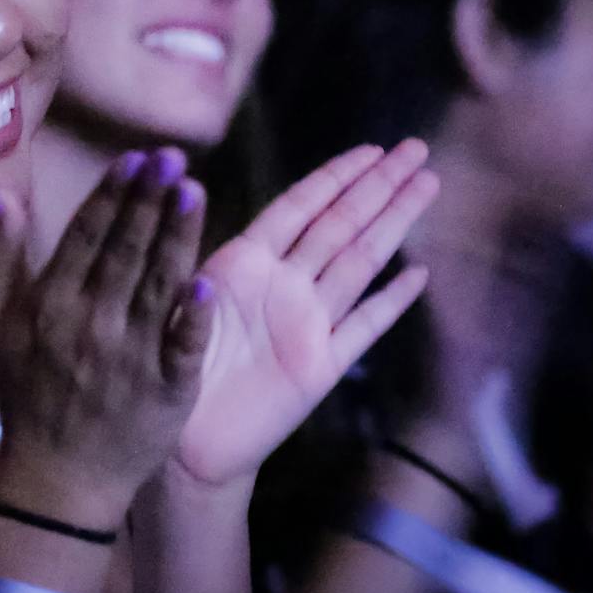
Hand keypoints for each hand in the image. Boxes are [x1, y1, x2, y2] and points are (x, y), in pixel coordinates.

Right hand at [0, 148, 214, 525]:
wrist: (55, 480)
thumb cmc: (27, 395)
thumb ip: (4, 258)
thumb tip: (5, 196)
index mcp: (50, 305)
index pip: (86, 237)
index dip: (112, 195)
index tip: (134, 158)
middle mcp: (88, 325)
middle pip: (124, 252)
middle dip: (149, 201)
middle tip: (172, 157)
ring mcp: (127, 358)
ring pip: (157, 286)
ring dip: (177, 237)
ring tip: (194, 191)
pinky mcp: (163, 390)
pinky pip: (180, 348)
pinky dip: (192, 319)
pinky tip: (207, 285)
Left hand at [175, 140, 437, 486]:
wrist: (181, 444)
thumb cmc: (165, 369)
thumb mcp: (173, 303)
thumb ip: (192, 257)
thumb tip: (184, 193)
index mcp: (244, 264)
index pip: (298, 208)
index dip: (334, 176)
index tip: (371, 148)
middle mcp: (282, 287)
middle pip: (340, 225)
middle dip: (378, 186)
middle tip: (417, 148)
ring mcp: (307, 325)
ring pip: (360, 264)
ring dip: (393, 224)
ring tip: (426, 186)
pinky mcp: (320, 368)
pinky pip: (363, 328)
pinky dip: (391, 302)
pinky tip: (418, 274)